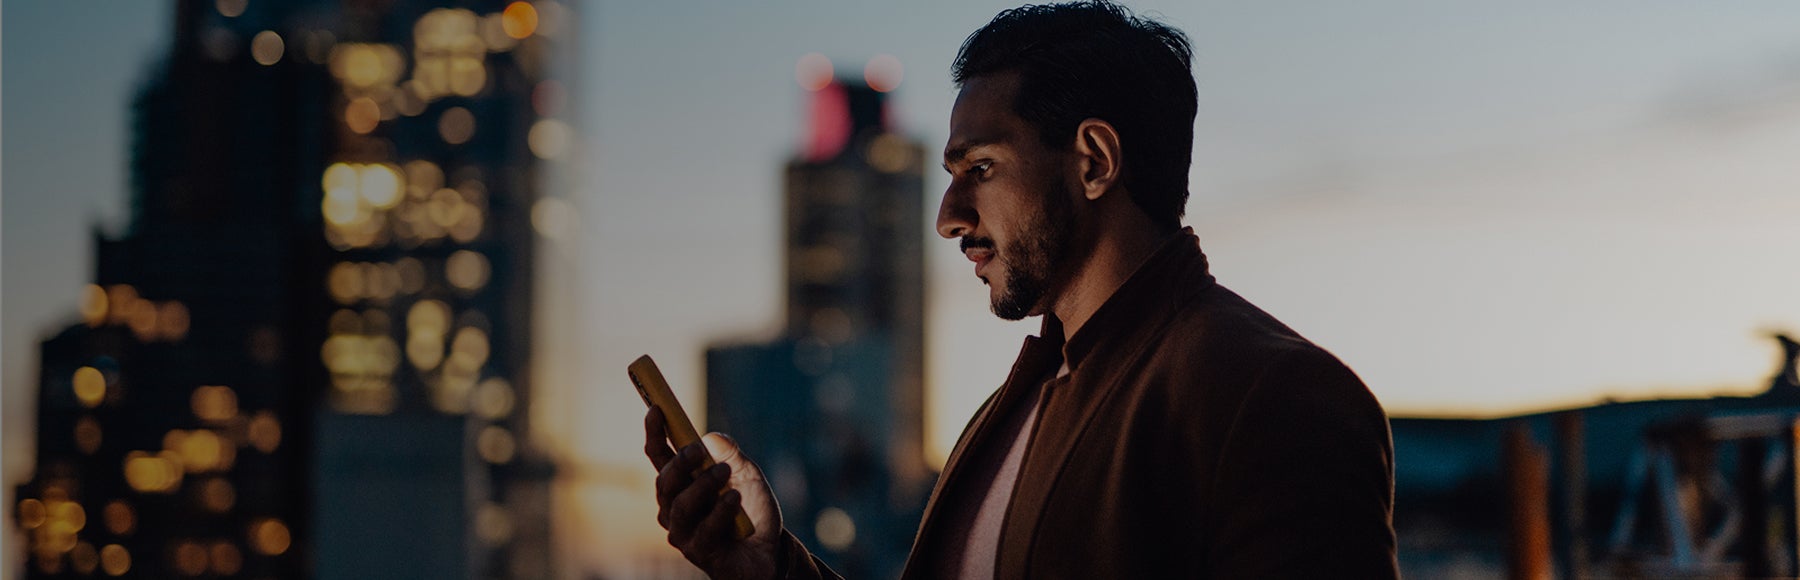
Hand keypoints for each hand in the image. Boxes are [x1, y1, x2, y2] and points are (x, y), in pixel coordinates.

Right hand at [645, 408, 783, 579]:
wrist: (770, 551)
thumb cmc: (752, 511)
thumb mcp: (748, 475)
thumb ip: (731, 455)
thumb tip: (711, 438)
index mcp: (682, 484)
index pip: (660, 457)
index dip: (655, 433)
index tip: (657, 408)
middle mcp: (675, 506)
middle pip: (664, 481)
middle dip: (679, 462)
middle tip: (698, 450)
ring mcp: (683, 532)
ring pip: (680, 505)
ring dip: (702, 486)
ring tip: (725, 474)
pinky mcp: (698, 552)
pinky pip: (703, 530)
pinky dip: (720, 512)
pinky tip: (735, 500)